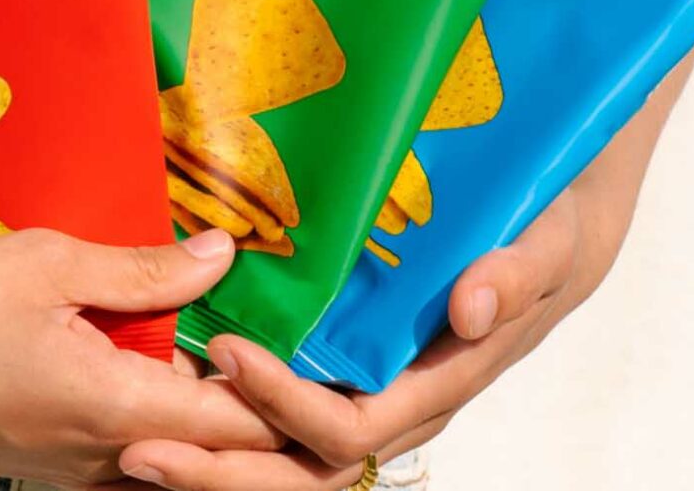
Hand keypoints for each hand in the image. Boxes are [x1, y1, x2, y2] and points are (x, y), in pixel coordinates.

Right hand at [0, 228, 286, 485]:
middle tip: (267, 330)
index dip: (282, 386)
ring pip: (170, 450)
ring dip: (196, 402)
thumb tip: (219, 254)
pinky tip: (136, 352)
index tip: (299, 335)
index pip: (239, 424)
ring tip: (204, 333)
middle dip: (252, 398)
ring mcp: (72, 471)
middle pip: (214, 448)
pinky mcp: (44, 464)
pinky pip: (127, 448)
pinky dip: (149, 408)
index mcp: (114, 409)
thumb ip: (138, 268)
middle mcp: (104, 459)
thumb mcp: (38, 264)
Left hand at [117, 181, 634, 487]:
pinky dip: (226, 433)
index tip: (232, 357)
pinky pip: (282, 426)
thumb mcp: (549, 242)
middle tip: (145, 453)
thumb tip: (474, 300)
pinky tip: (164, 415)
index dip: (288, 405)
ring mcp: (367, 396)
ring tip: (137, 455)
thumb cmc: (550, 231)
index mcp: (435, 384)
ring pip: (285, 462)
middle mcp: (396, 404)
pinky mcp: (344, 375)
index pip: (349, 426)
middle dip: (226, 475)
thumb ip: (519, 271)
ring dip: (215, 466)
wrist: (555, 227)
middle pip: (304, 473)